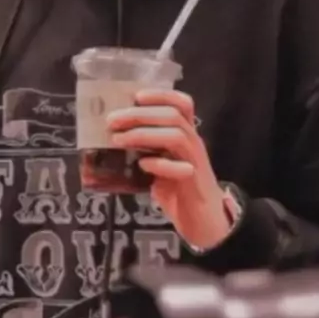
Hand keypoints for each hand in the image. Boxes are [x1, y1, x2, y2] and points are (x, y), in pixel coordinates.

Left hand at [107, 89, 230, 249]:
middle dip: (139, 114)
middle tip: (112, 120)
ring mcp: (195, 162)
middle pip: (173, 116)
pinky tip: (142, 165)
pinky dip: (159, 164)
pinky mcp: (193, 183)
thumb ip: (145, 151)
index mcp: (186, 135)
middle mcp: (193, 143)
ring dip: (144, 134)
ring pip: (176, 135)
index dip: (161, 95)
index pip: (182, 104)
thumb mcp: (160, 165)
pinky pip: (180, 168)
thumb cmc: (180, 191)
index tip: (136, 96)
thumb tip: (113, 140)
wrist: (206, 222)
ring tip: (119, 140)